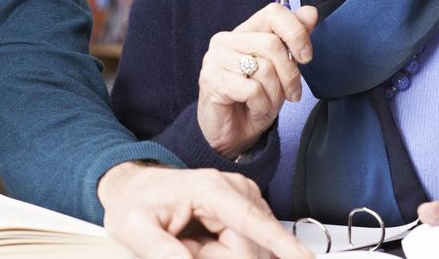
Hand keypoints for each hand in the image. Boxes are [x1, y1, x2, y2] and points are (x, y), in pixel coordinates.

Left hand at [97, 162, 312, 258]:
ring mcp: (244, 199)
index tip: (304, 258)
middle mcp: (234, 189)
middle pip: (249, 247)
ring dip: (217, 255)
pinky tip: (202, 243)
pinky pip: (248, 247)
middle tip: (185, 244)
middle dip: (214, 257)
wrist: (133, 187)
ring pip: (251, 249)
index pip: (253, 221)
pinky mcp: (245, 212)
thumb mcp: (134, 228)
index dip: (281, 243)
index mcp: (210, 189)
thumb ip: (162, 251)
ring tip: (189, 241)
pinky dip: (222, 252)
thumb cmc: (134, 202)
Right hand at [198, 4, 318, 157]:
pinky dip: (262, 105)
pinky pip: (252, 90)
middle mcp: (226, 40)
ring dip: (275, 95)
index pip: (273, 12)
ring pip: (264, 69)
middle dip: (290, 74)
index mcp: (244, 32)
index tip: (306, 57)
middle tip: (292, 94)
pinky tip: (254, 110)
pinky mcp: (211, 80)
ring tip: (266, 104)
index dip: (296, 32)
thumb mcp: (280, 70)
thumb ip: (292, 40)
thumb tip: (310, 13)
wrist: (230, 135)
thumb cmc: (253, 101)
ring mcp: (215, 59)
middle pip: (272, 44)